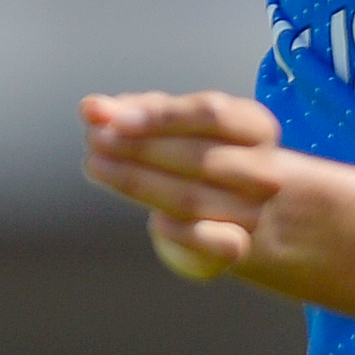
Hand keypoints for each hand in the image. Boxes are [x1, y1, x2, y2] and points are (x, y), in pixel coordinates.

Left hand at [83, 90, 286, 277]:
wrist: (232, 213)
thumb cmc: (197, 157)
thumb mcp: (174, 126)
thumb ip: (134, 113)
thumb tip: (93, 108)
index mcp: (256, 128)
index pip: (212, 114)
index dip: (162, 116)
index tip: (116, 120)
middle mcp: (262, 169)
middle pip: (198, 156)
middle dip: (140, 148)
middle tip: (95, 140)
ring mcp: (252, 210)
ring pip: (191, 196)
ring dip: (137, 181)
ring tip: (97, 165)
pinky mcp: (235, 246)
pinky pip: (207, 240)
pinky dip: (178, 230)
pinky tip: (154, 220)